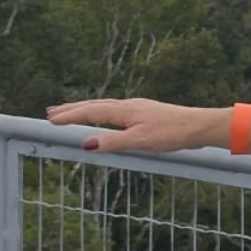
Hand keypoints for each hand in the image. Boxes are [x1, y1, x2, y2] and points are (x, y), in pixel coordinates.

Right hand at [45, 99, 223, 154]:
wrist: (200, 126)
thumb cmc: (173, 132)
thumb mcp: (140, 141)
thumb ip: (113, 142)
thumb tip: (86, 144)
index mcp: (125, 110)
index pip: (91, 112)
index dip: (70, 116)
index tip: (50, 120)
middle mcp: (129, 106)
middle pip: (95, 105)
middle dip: (73, 109)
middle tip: (51, 112)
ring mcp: (138, 108)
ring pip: (106, 107)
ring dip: (86, 110)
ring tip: (71, 113)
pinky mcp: (146, 114)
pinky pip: (116, 111)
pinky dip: (102, 113)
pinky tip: (105, 118)